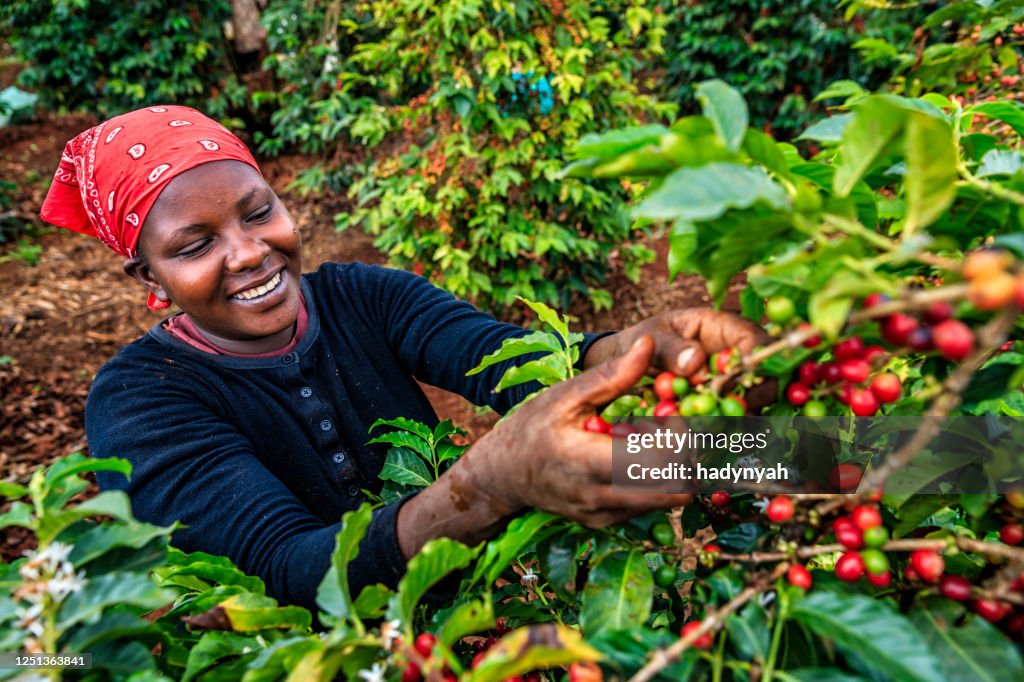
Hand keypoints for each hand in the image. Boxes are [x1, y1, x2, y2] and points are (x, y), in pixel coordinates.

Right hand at [474, 335, 692, 526]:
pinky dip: (655, 480)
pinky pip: (649, 504)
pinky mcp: (607, 523)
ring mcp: (605, 515)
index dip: (679, 436)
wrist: (502, 476)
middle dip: (686, 455)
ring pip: (668, 499)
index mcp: (589, 461)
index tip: (669, 413)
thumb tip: (650, 344)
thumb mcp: (566, 395)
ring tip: (649, 441)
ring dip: (673, 469)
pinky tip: (634, 457)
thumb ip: (612, 375)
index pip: (661, 461)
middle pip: (676, 487)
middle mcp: (601, 496)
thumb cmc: (532, 428)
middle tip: (669, 428)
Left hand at [584, 308, 774, 408]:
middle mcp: (736, 351)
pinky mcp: (725, 401)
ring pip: (756, 398)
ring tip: (716, 426)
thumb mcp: (651, 338)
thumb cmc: (644, 340)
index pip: (754, 339)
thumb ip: (670, 348)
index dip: (754, 361)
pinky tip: (711, 434)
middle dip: (755, 394)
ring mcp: (733, 378)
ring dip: (742, 415)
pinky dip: (727, 426)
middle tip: (731, 413)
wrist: (631, 360)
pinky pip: (737, 416)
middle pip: (767, 372)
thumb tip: (695, 362)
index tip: (736, 383)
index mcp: (722, 325)